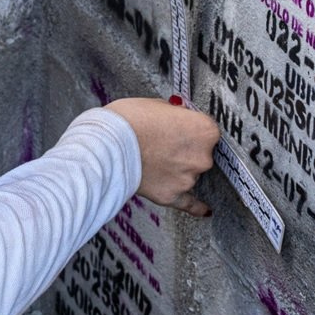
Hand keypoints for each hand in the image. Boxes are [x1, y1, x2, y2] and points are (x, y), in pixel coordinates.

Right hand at [104, 97, 220, 216]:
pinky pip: (189, 203)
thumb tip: (180, 119)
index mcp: (204, 130)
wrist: (107, 145)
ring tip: (153, 161)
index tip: (179, 129)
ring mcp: (187, 178)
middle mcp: (202, 157)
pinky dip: (196, 207)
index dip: (190, 129)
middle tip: (161, 144)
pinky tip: (204, 210)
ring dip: (177, 169)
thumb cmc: (129, 120)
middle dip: (185, 151)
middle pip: (201, 154)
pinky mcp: (171, 195)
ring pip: (189, 174)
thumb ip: (176, 115)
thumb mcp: (158, 104)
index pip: (207, 131)